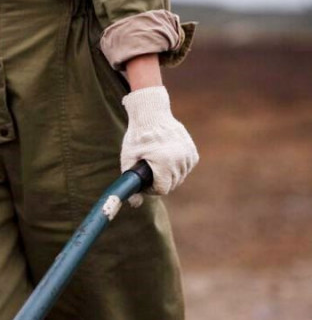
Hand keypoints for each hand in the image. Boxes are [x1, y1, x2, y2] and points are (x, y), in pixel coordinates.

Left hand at [120, 86, 198, 206]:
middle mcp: (180, 159)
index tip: (144, 182)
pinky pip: (185, 169)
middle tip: (147, 172)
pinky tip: (166, 160)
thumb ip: (130, 183)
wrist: (151, 114)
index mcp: (165, 162)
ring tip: (156, 164)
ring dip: (168, 175)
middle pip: (172, 185)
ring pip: (179, 177)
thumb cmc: (136, 137)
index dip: (151, 189)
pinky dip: (176, 168)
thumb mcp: (128, 159)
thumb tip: (134, 204)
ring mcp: (188, 155)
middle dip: (159, 182)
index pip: (162, 190)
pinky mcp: (192, 152)